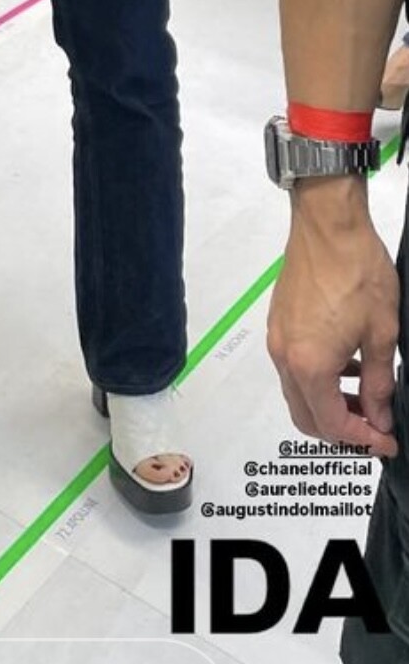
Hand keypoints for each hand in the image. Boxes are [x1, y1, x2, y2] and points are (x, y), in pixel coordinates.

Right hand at [267, 186, 397, 455]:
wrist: (328, 224)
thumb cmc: (356, 272)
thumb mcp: (381, 334)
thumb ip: (378, 384)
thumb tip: (378, 416)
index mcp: (310, 365)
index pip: (332, 424)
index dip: (362, 439)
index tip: (385, 438)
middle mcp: (285, 355)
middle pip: (306, 416)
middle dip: (340, 428)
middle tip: (373, 424)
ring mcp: (278, 336)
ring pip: (298, 391)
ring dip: (328, 402)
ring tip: (364, 391)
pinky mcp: (278, 320)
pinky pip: (293, 364)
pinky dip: (317, 376)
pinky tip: (346, 361)